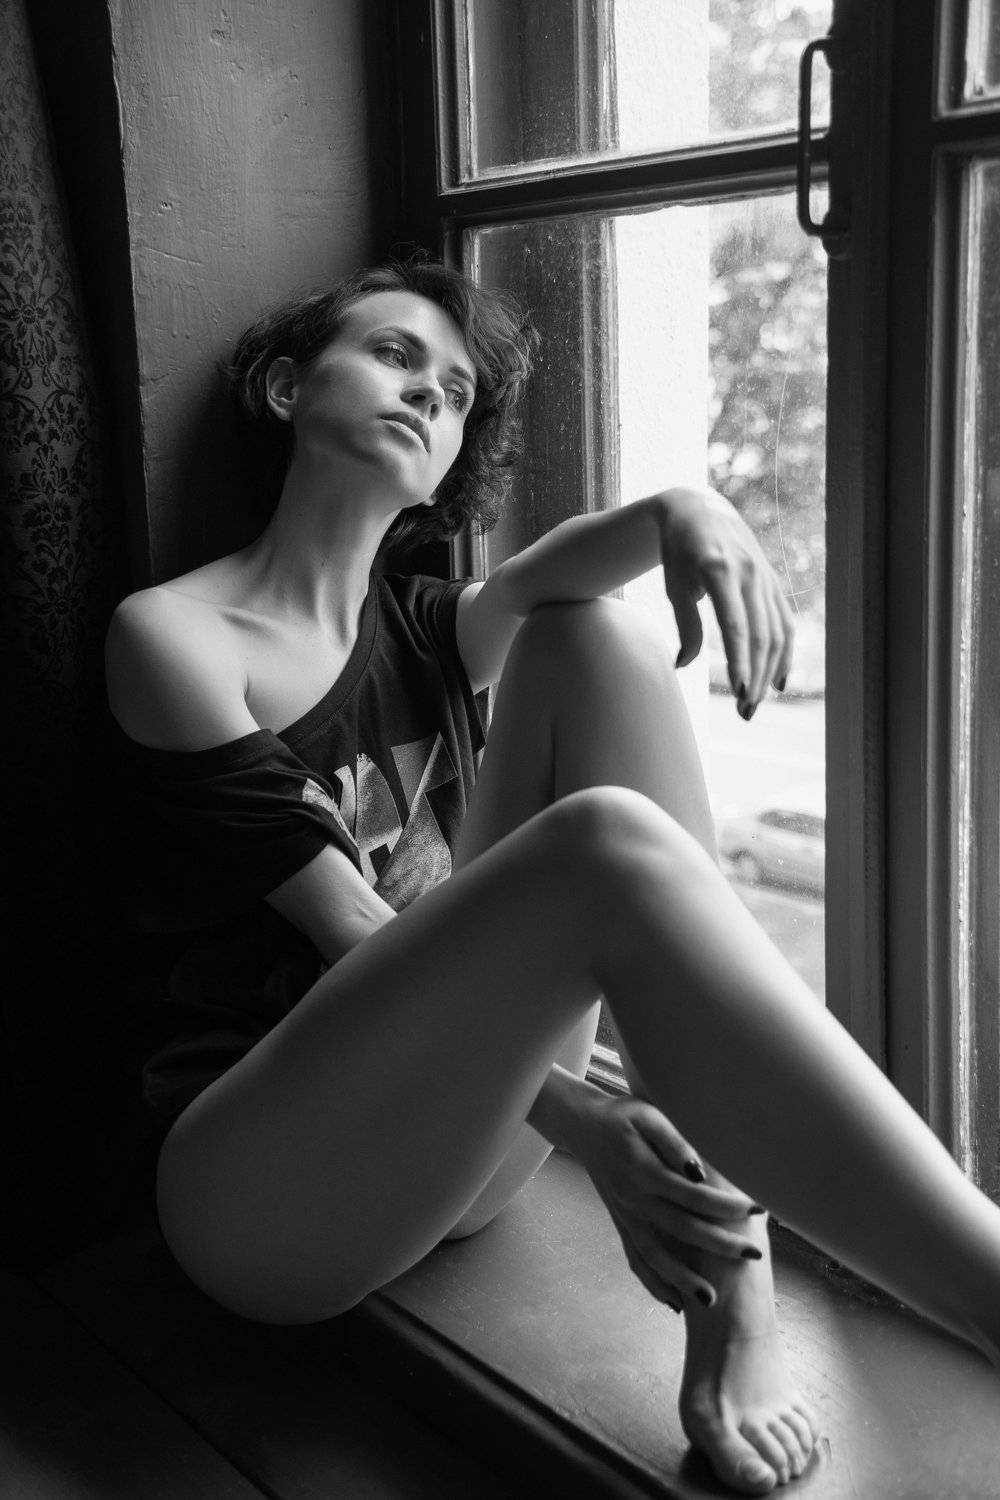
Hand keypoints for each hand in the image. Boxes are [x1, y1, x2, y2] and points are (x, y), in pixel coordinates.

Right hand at [571, 1091, 763, 1311]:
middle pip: (681, 1229)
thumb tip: (698, 1171)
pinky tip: (674, 1302)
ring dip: (681, 1279)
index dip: (726, 1204)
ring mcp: (625, 1215)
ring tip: (711, 1300)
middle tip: (754, 1255)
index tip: (758, 1209)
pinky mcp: (621, 1223)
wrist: (582, 1125)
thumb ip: (673, 1143)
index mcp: (644, 1170)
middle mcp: (634, 1199)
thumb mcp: (648, 1115)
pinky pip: (635, 1259)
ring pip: (654, 1255)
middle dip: (719, 1245)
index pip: (693, 1194)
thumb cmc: (622, 1116)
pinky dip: (653, 1283)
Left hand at [656, 487, 794, 718]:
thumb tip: (684, 664)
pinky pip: (785, 623)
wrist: (700, 510)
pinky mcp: (774, 583)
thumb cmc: (678, 552)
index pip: (735, 624)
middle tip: (745, 711)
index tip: (739, 690)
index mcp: (720, 570)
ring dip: (769, 673)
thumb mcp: (673, 585)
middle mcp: (750, 573)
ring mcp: (766, 578)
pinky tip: (779, 682)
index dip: (740, 660)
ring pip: (776, 633)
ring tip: (754, 704)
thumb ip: (685, 624)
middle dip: (756, 676)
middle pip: (760, 635)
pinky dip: (785, 654)